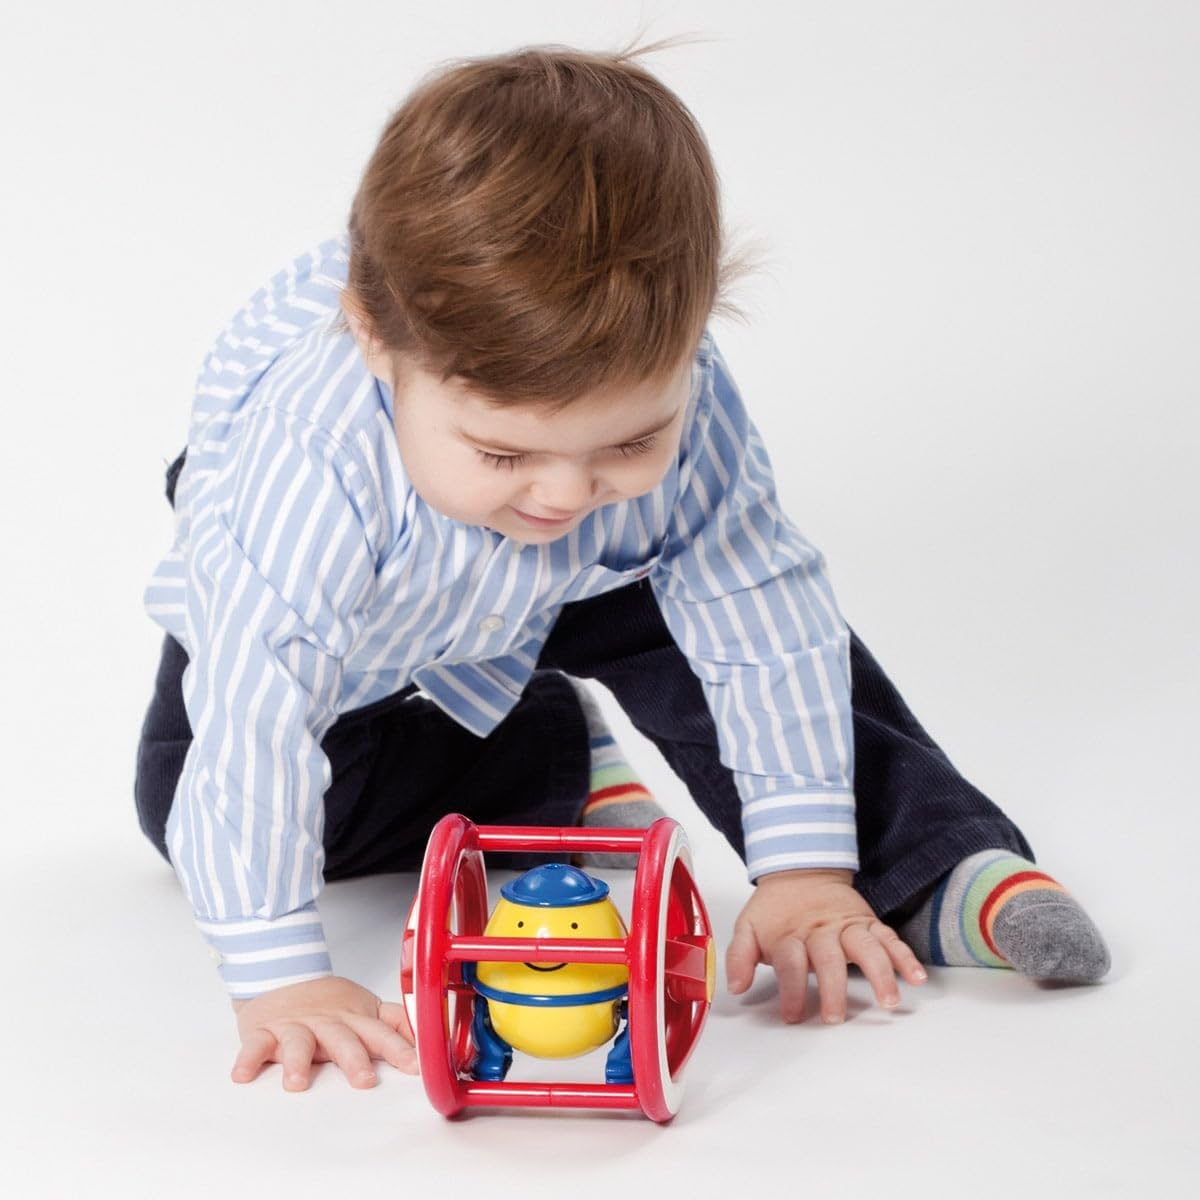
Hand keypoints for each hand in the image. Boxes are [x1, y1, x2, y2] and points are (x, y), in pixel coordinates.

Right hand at [231, 976, 418, 1090]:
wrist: (282, 973)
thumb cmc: (328, 1002)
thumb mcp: (366, 1008)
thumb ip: (395, 1023)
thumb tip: (428, 1038)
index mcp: (355, 1018)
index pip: (382, 1032)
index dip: (400, 1048)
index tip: (416, 1066)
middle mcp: (327, 1022)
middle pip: (343, 1039)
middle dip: (355, 1059)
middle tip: (364, 1081)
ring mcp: (295, 1026)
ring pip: (298, 1042)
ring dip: (297, 1062)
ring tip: (297, 1083)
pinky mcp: (264, 1031)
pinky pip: (255, 1045)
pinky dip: (248, 1058)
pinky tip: (243, 1075)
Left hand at [725, 869, 926, 1023]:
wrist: (799, 869)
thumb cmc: (775, 908)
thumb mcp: (748, 927)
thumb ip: (739, 957)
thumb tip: (735, 987)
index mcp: (789, 933)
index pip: (789, 963)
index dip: (791, 990)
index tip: (792, 1015)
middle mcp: (820, 930)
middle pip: (828, 958)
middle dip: (833, 988)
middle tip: (835, 1016)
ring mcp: (847, 925)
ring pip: (866, 946)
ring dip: (880, 973)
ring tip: (890, 1000)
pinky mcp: (867, 922)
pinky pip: (889, 938)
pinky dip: (905, 956)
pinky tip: (917, 976)